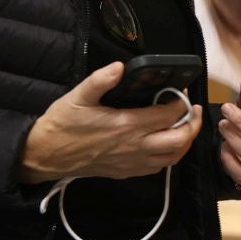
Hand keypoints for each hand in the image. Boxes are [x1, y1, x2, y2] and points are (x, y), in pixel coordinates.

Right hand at [20, 62, 201, 181]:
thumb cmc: (62, 124)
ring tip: (186, 126)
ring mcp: (132, 163)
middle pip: (178, 140)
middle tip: (193, 110)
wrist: (46, 156)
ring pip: (172, 157)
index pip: (167, 115)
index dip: (180, 103)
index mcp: (126, 125)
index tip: (182, 92)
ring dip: (185, 142)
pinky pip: (158, 168)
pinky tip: (166, 144)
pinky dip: (170, 156)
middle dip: (193, 124)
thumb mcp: (78, 96)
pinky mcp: (126, 173)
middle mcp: (135, 147)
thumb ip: (100, 80)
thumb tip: (120, 66)